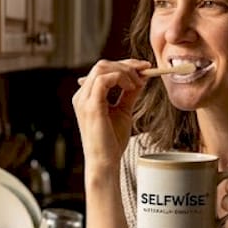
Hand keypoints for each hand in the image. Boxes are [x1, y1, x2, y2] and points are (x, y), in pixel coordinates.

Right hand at [71, 59, 152, 173]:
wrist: (106, 163)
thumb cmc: (112, 142)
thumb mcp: (123, 111)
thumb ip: (129, 94)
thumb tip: (141, 78)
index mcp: (87, 96)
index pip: (103, 69)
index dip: (125, 65)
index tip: (144, 68)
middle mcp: (82, 95)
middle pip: (103, 65)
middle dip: (126, 65)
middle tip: (145, 71)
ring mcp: (84, 100)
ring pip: (102, 68)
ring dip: (124, 71)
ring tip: (138, 84)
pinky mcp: (91, 106)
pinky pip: (103, 79)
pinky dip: (120, 78)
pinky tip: (131, 88)